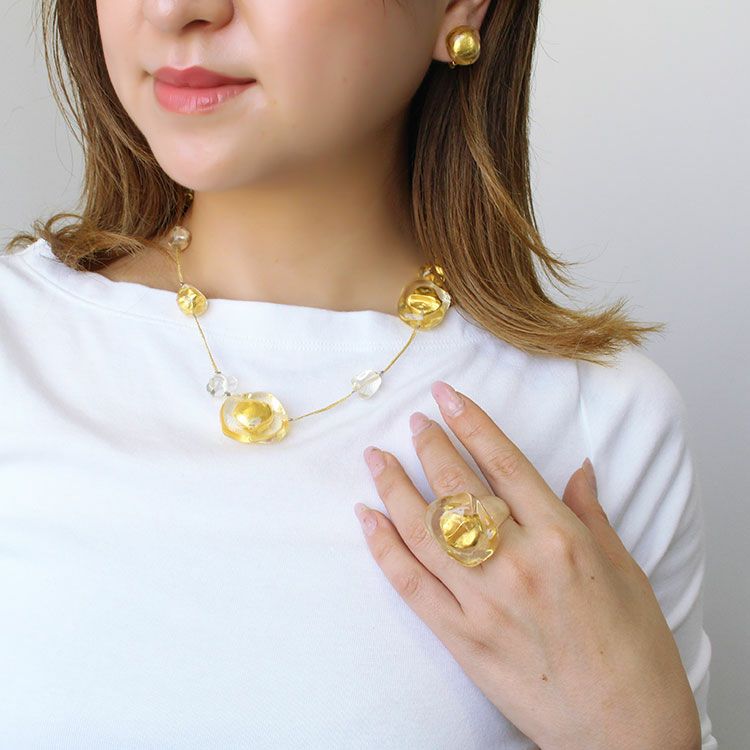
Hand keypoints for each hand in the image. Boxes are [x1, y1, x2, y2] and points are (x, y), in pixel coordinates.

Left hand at [354, 381, 700, 749]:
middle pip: (459, 489)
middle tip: (413, 422)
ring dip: (394, 488)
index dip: (471, 424)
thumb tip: (579, 469)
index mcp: (562, 540)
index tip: (446, 397)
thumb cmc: (636, 652)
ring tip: (377, 458)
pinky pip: (410, 585)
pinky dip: (384, 548)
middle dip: (431, 447)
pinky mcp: (461, 638)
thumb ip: (591, 514)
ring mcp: (483, 602)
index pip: (504, 464)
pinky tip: (368, 518)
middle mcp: (518, 564)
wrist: (626, 733)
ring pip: (424, 530)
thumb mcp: (625, 571)